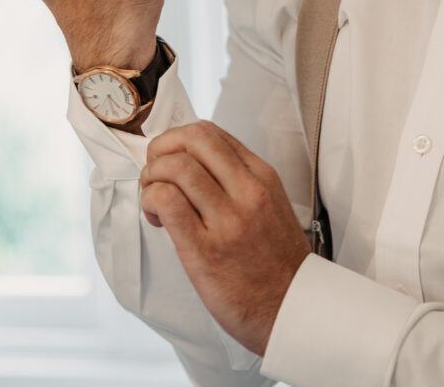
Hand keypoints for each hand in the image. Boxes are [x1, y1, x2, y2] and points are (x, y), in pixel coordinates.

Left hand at [139, 121, 310, 355]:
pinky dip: (150, 200)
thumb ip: (236, 180)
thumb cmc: (276, 264)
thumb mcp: (270, 205)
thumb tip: (191, 163)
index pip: (209, 132)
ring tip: (154, 201)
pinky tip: (156, 218)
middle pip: (191, 139)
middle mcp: (247, 192)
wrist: (292, 310)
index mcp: (262, 177)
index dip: (177, 140)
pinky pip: (167, 201)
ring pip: (175, 167)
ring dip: (151, 178)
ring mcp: (228, 220)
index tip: (170, 160)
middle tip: (155, 173)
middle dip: (160, 149)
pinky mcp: (206, 249)